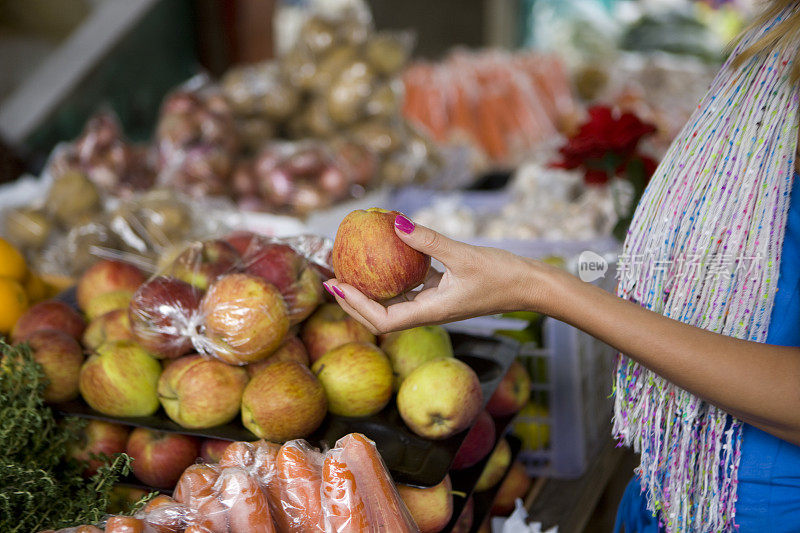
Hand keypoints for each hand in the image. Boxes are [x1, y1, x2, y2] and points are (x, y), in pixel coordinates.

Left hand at [324, 214, 554, 333]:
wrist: (530, 285)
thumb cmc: (502, 275)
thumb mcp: (464, 255)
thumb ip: (428, 240)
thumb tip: (394, 223)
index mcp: (431, 312)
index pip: (383, 319)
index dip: (356, 307)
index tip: (336, 287)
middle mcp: (429, 312)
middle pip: (382, 315)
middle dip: (354, 300)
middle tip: (332, 277)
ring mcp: (436, 303)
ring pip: (394, 302)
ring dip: (370, 289)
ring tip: (350, 269)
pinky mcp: (443, 292)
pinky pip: (411, 287)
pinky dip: (393, 276)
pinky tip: (384, 256)